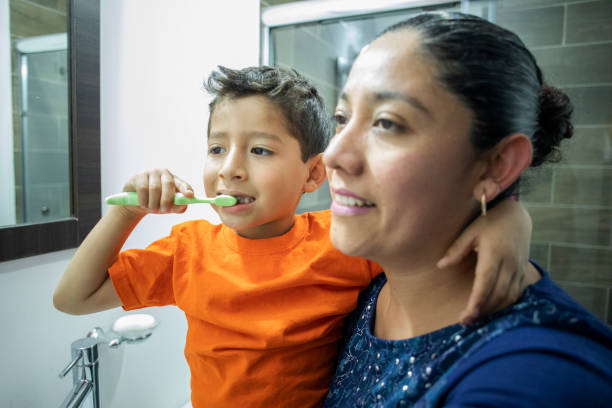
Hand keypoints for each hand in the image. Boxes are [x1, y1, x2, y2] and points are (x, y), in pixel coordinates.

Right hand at [122, 168, 193, 214]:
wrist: (137, 203)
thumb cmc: (156, 203)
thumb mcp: (168, 207)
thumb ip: (177, 207)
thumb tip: (183, 205)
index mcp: (175, 181)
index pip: (182, 184)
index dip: (186, 189)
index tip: (190, 196)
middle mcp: (164, 174)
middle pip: (168, 184)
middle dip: (167, 199)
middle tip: (164, 210)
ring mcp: (152, 173)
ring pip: (155, 188)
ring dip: (153, 202)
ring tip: (151, 208)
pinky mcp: (139, 176)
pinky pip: (143, 188)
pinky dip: (143, 200)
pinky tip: (143, 204)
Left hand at [437, 199, 531, 324]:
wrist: (516, 217)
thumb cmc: (489, 222)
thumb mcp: (471, 231)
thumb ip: (456, 249)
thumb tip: (440, 265)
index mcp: (494, 253)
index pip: (486, 281)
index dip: (478, 299)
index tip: (468, 314)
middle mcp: (509, 264)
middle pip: (498, 294)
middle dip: (482, 310)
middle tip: (465, 321)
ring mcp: (518, 269)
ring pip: (509, 297)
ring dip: (493, 310)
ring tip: (476, 319)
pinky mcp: (523, 273)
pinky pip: (516, 294)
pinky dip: (505, 305)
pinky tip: (492, 310)